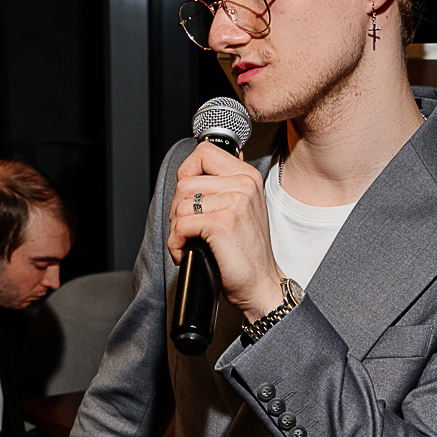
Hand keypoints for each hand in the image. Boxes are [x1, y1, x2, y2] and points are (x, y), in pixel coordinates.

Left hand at [167, 141, 282, 321]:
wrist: (260, 284)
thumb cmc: (245, 251)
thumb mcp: (241, 208)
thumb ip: (222, 185)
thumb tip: (194, 170)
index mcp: (247, 176)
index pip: (203, 152)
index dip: (186, 173)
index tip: (189, 197)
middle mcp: (243, 184)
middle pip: (185, 182)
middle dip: (177, 209)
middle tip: (189, 229)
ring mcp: (234, 202)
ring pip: (179, 204)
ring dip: (176, 229)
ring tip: (190, 242)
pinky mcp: (222, 224)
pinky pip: (180, 226)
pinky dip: (176, 244)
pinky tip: (187, 252)